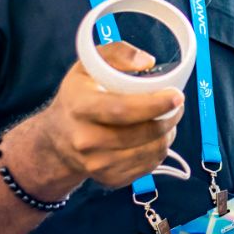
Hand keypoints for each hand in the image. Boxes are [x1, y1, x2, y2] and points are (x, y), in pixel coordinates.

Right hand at [16, 42, 184, 193]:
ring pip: (151, 151)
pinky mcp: (109, 179)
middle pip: (142, 133)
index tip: (176, 96)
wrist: (56, 140)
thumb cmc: (77, 97)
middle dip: (169, 118)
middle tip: (177, 104)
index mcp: (81, 108)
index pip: (123, 109)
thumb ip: (117, 53)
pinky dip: (158, 150)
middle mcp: (86, 140)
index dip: (154, 104)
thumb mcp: (88, 66)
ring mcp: (97, 164)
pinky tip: (152, 137)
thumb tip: (147, 62)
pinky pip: (148, 166)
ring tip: (165, 120)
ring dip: (167, 134)